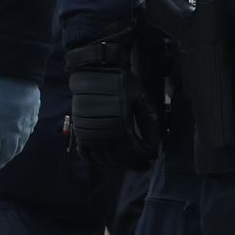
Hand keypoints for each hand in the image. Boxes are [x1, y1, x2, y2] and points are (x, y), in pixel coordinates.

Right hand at [65, 36, 153, 173]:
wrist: (95, 69)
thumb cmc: (119, 81)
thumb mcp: (139, 98)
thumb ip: (145, 120)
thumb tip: (155, 138)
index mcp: (120, 126)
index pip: (134, 151)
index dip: (145, 156)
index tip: (152, 156)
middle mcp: (103, 134)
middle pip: (119, 159)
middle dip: (133, 163)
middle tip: (143, 164)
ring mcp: (89, 134)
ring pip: (103, 159)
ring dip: (116, 164)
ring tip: (127, 162)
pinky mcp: (79, 131)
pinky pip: (85, 154)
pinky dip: (96, 161)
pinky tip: (105, 160)